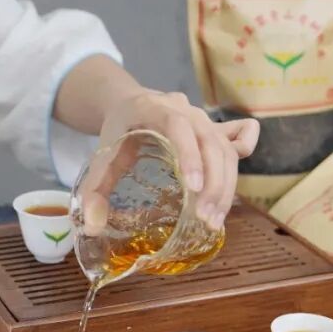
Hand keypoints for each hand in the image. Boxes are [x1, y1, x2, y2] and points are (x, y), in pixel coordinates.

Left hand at [82, 90, 258, 233]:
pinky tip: (231, 193)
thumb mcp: (102, 155)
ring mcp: (205, 120)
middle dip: (213, 182)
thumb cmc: (118, 132)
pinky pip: (239, 140)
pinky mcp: (216, 131)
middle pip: (210, 141)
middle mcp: (187, 111)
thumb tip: (90, 227)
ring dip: (226, 185)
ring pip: (226, 149)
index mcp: (156, 108)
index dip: (189, 154)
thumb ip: (93, 190)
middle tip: (205, 219)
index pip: (178, 125)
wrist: (130, 104)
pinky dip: (241, 162)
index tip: (193, 187)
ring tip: (214, 220)